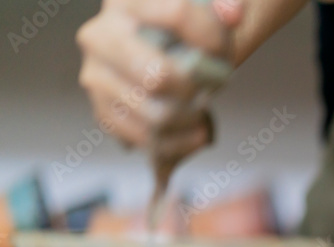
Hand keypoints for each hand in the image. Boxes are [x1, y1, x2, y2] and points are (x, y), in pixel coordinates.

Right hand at [77, 0, 242, 156]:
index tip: (222, 49)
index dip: (212, 38)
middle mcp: (99, 36)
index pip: (178, 14)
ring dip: (192, 118)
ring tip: (203, 108)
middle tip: (210, 87)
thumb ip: (222, 7)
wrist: (159, 50)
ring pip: (157, 114)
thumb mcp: (203, 12)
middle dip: (196, 88)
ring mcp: (96, 77)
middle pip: (159, 76)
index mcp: (125, 1)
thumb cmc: (184, 31)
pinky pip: (147, 139)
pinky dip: (180, 142)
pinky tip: (196, 131)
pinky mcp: (103, 112)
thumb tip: (234, 12)